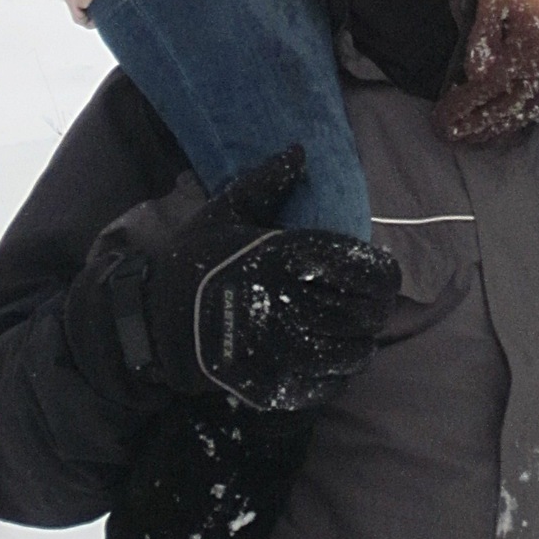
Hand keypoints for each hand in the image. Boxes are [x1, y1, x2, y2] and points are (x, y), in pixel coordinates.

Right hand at [65, 150, 400, 410]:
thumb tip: (301, 151)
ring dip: (359, 345)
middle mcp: (290, 301)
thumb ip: (266, 181)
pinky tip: (332, 366)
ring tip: (352, 337)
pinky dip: (338, 378)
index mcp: (286, 256)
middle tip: (371, 309)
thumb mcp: (224, 212)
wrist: (155, 321)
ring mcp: (283, 349)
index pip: (362, 268)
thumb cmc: (193, 261)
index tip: (383, 277)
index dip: (384, 275)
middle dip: (375, 312)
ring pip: (352, 353)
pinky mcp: (273, 385)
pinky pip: (328, 387)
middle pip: (365, 314)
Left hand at [433, 0, 538, 144]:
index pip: (490, 87)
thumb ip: (484, 39)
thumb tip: (476, 74)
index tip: (440, 118)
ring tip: (468, 139)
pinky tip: (499, 129)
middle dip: (474, 125)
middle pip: (507, 107)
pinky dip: (518, 121)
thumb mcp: (493, 1)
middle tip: (446, 135)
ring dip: (495, 129)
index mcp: (527, 47)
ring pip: (524, 112)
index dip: (464, 106)